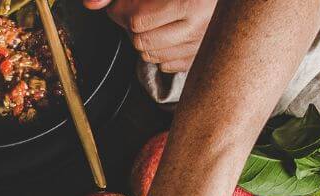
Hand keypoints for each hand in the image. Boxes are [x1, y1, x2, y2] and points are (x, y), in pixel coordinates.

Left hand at [84, 0, 216, 72]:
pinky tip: (166, 32)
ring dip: (144, 39)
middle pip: (141, 41)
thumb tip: (90, 3)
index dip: (120, 10)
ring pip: (151, 56)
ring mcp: (203, 46)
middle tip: (136, 9)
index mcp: (190, 2)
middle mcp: (200, 27)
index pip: (136, 20)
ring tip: (153, 20)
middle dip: (131, 26)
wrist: (229, 4)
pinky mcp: (202, 58)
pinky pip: (166, 66)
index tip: (119, 5)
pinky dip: (159, 51)